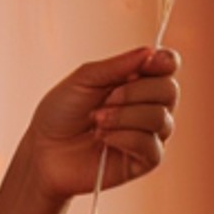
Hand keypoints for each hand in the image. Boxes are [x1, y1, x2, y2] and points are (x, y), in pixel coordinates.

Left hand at [23, 45, 179, 204]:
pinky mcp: (145, 161)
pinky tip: (103, 139)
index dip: (164, 61)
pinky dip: (125, 138)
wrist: (43, 152)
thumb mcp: (84, 80)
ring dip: (125, 116)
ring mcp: (150, 134)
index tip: (147, 62)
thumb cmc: (60, 114)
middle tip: (105, 100)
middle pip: (169, 90)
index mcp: (137, 81)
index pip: (168, 65)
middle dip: (136, 92)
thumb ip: (117, 66)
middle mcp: (149, 106)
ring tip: (97, 121)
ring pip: (160, 118)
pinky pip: (151, 145)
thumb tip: (150, 52)